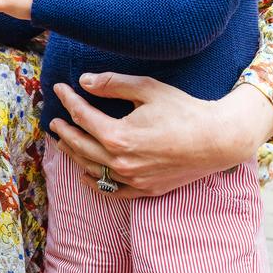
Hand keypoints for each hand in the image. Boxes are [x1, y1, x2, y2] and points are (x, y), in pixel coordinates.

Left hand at [49, 76, 272, 197]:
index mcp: (118, 136)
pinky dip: (95, 182)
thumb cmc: (184, 110)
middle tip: (54, 120)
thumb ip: (113, 85)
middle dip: (64, 131)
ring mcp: (133, 180)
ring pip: (92, 169)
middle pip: (80, 146)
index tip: (59, 88)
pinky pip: (111, 191)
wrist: (217, 140)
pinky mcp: (145, 189)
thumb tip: (84, 81)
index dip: (68, 100)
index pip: (82, 117)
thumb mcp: (148, 89)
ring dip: (74, 154)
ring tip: (64, 142)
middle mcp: (121, 162)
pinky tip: (86, 174)